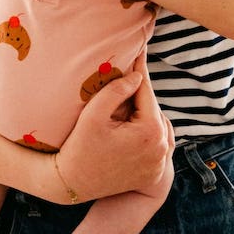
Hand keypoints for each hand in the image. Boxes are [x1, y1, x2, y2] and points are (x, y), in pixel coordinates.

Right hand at [56, 64, 172, 199]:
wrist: (72, 185)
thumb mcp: (92, 115)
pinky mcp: (155, 173)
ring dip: (146, 111)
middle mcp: (161, 148)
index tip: (140, 48)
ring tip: (131, 95)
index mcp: (149, 131)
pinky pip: (158, 143)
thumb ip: (115, 90)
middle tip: (132, 70)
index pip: (146, 91)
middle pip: (152, 108)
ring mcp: (160, 163)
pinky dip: (150, 131)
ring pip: (157, 124)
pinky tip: (135, 120)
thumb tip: (137, 76)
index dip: (140, 69)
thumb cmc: (78, 148)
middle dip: (141, 91)